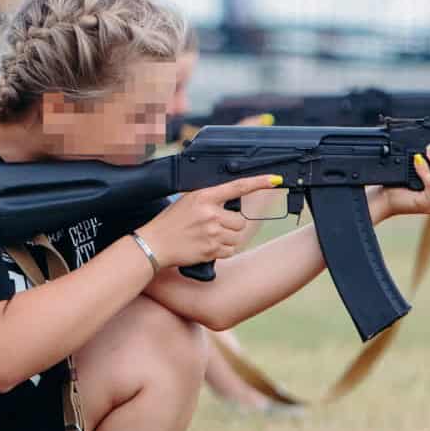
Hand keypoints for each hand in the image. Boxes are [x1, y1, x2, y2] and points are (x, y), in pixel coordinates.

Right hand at [138, 174, 281, 267]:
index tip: (275, 180)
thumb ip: (209, 200)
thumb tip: (231, 202)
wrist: (153, 244)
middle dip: (231, 226)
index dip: (259, 182)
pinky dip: (222, 251)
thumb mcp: (187, 201)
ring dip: (227, 239)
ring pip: (237, 237)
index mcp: (204, 196)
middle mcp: (210, 213)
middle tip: (213, 228)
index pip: (238, 186)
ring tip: (207, 238)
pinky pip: (230, 251)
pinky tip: (207, 247)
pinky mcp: (211, 250)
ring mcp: (212, 232)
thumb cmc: (169, 223)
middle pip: (240, 221)